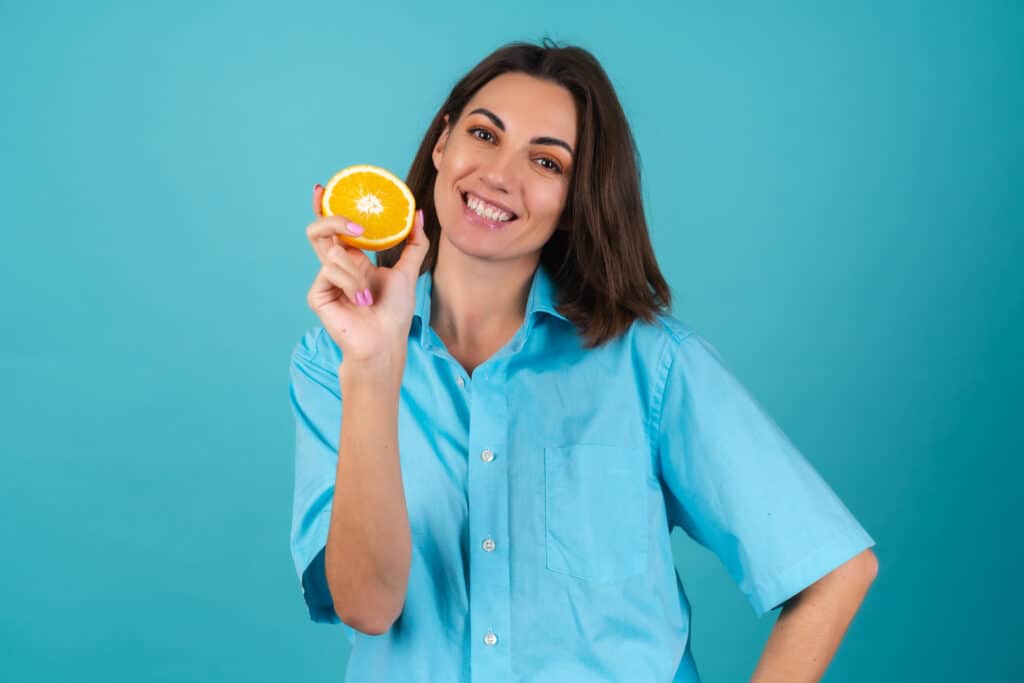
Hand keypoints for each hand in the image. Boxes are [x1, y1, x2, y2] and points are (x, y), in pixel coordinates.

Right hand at [304, 183, 428, 365]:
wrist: (385, 340)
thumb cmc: (394, 311)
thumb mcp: (408, 271)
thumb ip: (413, 242)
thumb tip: (418, 213)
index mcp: (352, 257)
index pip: (334, 227)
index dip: (324, 206)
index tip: (323, 187)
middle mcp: (334, 265)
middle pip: (320, 230)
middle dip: (336, 221)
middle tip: (359, 230)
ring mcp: (324, 279)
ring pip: (334, 253)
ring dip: (357, 273)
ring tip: (368, 296)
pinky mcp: (317, 294)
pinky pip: (331, 272)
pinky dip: (351, 285)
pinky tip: (359, 303)